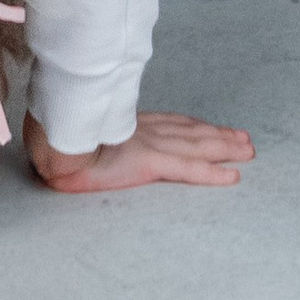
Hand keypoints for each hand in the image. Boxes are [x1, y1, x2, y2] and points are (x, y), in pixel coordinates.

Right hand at [25, 109, 253, 193]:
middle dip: (219, 135)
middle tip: (244, 139)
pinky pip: (189, 169)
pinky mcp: (150, 162)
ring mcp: (151, 145)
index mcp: (130, 125)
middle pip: (192, 131)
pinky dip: (213, 173)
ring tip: (247, 151)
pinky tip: (232, 176)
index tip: (214, 127)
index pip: (172, 123)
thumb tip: (91, 142)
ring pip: (199, 146)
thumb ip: (97, 135)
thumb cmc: (60, 139)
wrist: (53, 144)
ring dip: (225, 148)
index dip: (197, 125)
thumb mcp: (84, 134)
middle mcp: (146, 130)